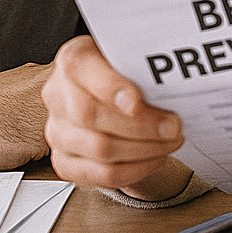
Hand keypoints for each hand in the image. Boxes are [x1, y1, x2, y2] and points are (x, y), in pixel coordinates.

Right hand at [42, 36, 188, 197]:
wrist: (110, 97)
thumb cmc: (124, 75)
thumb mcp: (131, 57)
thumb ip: (141, 63)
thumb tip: (169, 77)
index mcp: (73, 60)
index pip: (79, 68)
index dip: (109, 87)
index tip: (137, 102)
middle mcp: (58, 96)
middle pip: (91, 115)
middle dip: (141, 125)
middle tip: (173, 126)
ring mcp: (58, 132)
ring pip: (100, 149)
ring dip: (145, 149)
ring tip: (169, 141)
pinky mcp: (65, 162)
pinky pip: (101, 175)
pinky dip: (135, 170)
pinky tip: (153, 158)